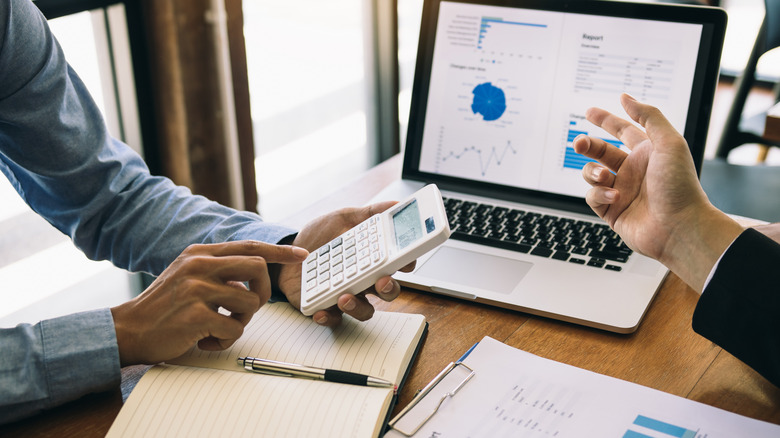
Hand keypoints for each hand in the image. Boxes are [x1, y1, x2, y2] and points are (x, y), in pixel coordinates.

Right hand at [111, 241, 307, 365]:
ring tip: (218, 328)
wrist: (129, 330)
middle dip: (262, 293)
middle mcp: (199, 265)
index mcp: (200, 253)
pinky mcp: (195, 315)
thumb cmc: (163, 307)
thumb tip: (255, 271)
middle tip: (246, 310)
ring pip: (249, 302)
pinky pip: (234, 329)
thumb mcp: (188, 275)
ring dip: (241, 322)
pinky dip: (224, 341)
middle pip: (258, 268)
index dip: (279, 252)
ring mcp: (197, 289)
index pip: (250, 246)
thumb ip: (218, 268)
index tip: (301, 255)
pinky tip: (204, 340)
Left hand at [276, 201, 414, 326]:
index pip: (397, 264)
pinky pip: (333, 319)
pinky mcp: (325, 307)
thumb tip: (394, 204)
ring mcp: (346, 295)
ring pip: (364, 310)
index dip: (406, 264)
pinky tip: (321, 310)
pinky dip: (328, 317)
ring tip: (344, 296)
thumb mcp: (342, 219)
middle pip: (387, 290)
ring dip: (358, 306)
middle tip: (382, 281)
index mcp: (371, 259)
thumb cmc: (319, 238)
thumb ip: (367, 213)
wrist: (286, 253)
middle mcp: (363, 280)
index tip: (407, 261)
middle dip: (389, 289)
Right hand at [572, 94, 741, 290]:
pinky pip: (593, 197)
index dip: (606, 120)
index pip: (623, 131)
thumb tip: (627, 98)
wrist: (680, 227)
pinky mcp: (612, 210)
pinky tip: (614, 197)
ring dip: (593, 171)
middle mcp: (633, 170)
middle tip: (579, 143)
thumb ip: (648, 117)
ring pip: (592, 173)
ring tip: (605, 177)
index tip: (590, 112)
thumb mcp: (670, 142)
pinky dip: (599, 194)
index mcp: (647, 153)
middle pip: (601, 151)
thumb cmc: (680, 186)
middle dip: (587, 145)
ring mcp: (622, 191)